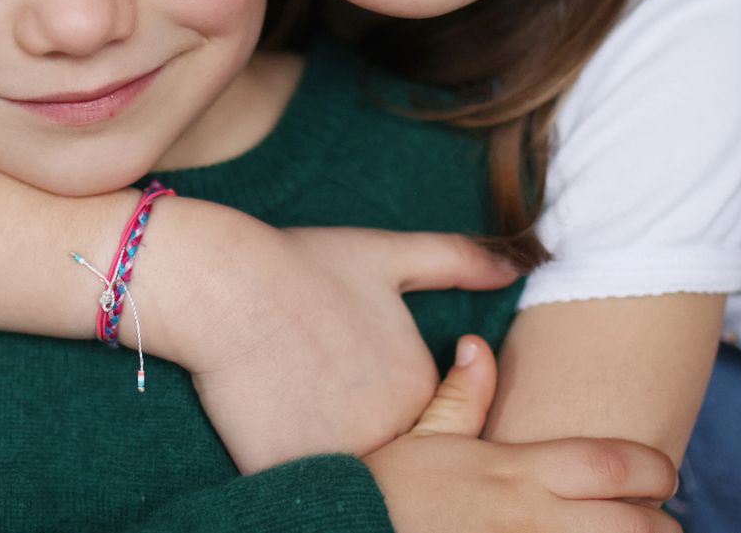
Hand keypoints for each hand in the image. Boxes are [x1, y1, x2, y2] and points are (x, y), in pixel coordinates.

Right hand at [161, 214, 518, 470]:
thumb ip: (457, 260)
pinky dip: (285, 467)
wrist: (223, 283)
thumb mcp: (388, 253)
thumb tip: (517, 264)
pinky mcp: (290, 473)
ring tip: (286, 403)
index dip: (370, 391)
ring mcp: (342, 456)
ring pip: (346, 474)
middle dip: (351, 424)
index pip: (416, 418)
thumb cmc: (301, 264)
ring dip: (325, 450)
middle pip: (384, 450)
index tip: (333, 361)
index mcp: (419, 387)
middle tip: (307, 383)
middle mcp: (393, 430)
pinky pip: (296, 487)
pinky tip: (263, 424)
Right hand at [362, 336, 681, 532]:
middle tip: (663, 523)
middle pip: (635, 526)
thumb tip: (478, 345)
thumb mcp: (420, 438)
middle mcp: (533, 519)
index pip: (614, 465)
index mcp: (517, 471)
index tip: (665, 473)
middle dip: (662, 527)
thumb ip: (461, 395)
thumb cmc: (383, 492)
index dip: (656, 468)